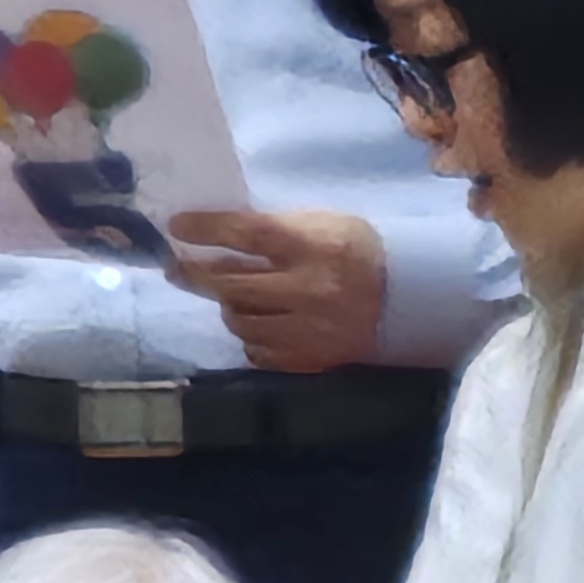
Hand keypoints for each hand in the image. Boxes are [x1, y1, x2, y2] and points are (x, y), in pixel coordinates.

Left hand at [165, 211, 386, 372]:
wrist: (407, 296)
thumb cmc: (356, 249)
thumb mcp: (320, 224)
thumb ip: (273, 230)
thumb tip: (218, 236)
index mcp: (312, 245)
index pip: (246, 233)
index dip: (206, 229)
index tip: (176, 226)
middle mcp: (306, 288)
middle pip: (232, 283)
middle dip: (197, 274)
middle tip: (178, 268)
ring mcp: (307, 328)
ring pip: (240, 320)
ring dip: (229, 306)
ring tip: (235, 296)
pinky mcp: (310, 358)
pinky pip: (258, 352)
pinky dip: (252, 337)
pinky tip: (260, 324)